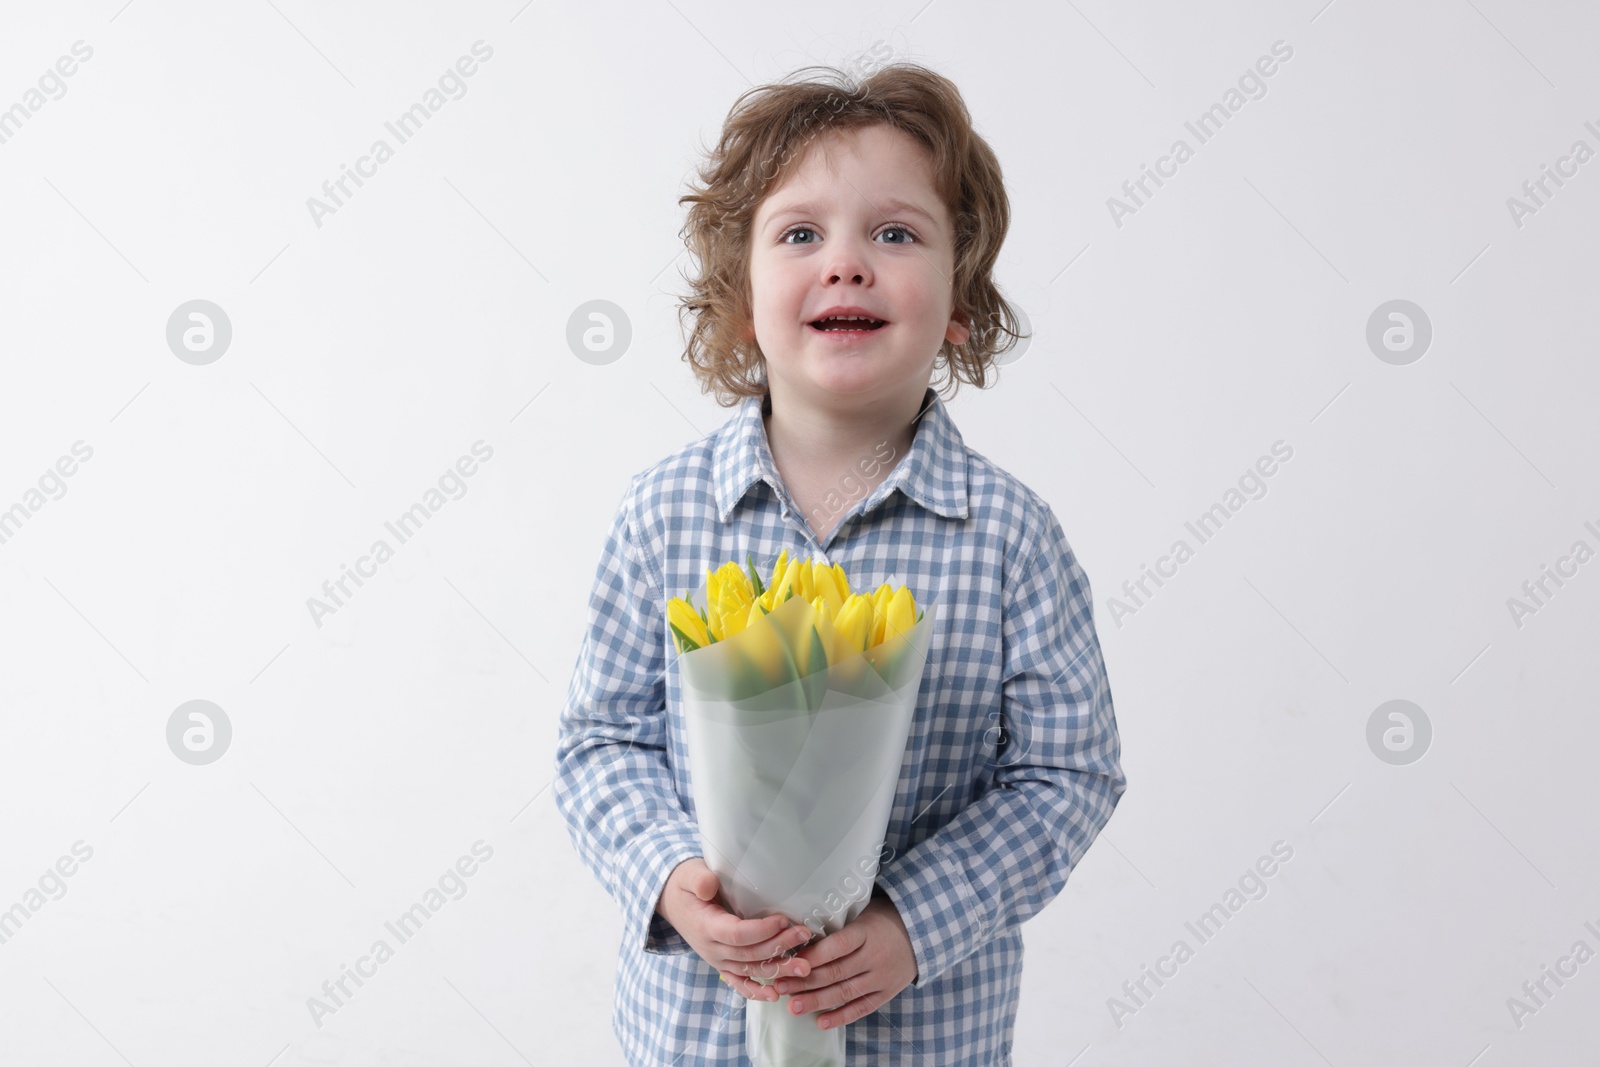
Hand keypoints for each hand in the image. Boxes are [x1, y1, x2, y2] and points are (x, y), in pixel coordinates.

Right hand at [657, 858, 813, 989]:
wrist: (671, 903)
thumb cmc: (685, 885)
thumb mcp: (688, 875)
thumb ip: (698, 880)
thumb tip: (708, 886)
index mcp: (706, 927)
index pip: (737, 934)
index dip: (761, 931)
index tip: (783, 920)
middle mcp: (712, 949)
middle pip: (749, 954)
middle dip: (779, 946)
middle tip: (804, 935)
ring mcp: (718, 960)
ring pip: (750, 970)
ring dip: (778, 970)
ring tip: (805, 966)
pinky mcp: (723, 965)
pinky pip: (739, 984)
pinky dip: (756, 991)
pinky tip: (776, 994)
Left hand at [724, 890, 917, 1030]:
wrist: (921, 933)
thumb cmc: (882, 919)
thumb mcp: (863, 913)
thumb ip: (837, 924)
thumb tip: (800, 933)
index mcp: (866, 932)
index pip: (838, 945)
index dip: (814, 955)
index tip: (791, 961)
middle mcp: (874, 957)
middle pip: (836, 972)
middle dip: (805, 981)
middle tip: (779, 986)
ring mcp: (881, 977)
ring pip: (845, 992)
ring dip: (816, 1001)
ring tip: (792, 1006)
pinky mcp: (886, 993)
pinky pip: (861, 1008)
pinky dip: (840, 1016)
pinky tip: (820, 1022)